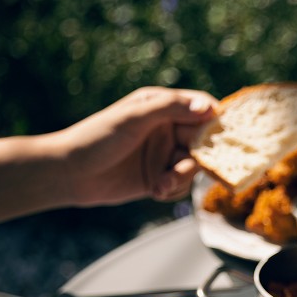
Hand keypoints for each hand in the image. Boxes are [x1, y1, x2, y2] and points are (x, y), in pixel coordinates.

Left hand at [52, 87, 218, 205]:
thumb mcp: (135, 118)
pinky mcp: (159, 176)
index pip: (201, 108)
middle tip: (191, 166)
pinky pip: (180, 184)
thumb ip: (171, 109)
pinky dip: (171, 189)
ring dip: (181, 177)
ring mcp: (163, 154)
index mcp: (161, 106)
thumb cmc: (97, 137)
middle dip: (201, 157)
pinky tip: (154, 190)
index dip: (217, 120)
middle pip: (204, 141)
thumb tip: (209, 108)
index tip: (226, 135)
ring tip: (162, 183)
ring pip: (194, 166)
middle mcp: (167, 128)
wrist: (69, 173)